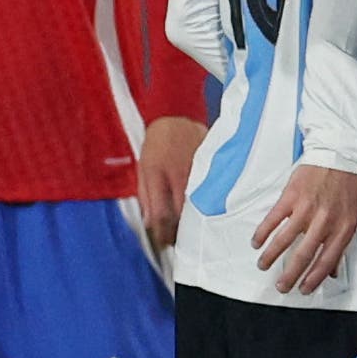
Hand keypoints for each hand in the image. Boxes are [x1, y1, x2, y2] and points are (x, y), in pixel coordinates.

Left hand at [138, 115, 205, 249]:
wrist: (177, 116)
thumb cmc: (157, 144)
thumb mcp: (144, 168)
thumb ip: (146, 197)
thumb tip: (149, 223)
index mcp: (160, 176)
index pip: (162, 216)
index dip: (162, 234)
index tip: (162, 241)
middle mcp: (181, 176)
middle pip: (182, 215)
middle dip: (179, 232)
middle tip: (176, 240)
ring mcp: (199, 172)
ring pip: (199, 206)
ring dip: (194, 220)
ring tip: (189, 228)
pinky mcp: (212, 168)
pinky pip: (211, 193)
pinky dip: (207, 204)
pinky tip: (203, 210)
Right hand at [252, 164, 356, 294]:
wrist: (338, 155)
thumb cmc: (345, 188)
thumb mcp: (351, 218)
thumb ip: (340, 245)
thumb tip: (332, 272)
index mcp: (342, 228)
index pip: (326, 261)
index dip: (313, 279)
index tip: (303, 290)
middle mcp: (325, 221)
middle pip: (304, 254)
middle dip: (290, 274)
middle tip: (281, 286)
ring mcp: (307, 208)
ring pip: (285, 239)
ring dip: (271, 255)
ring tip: (263, 265)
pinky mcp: (292, 196)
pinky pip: (274, 219)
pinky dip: (263, 232)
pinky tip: (257, 242)